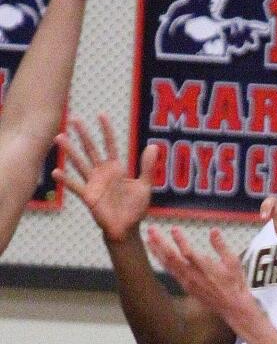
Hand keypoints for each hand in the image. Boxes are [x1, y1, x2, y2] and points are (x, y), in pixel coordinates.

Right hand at [52, 114, 156, 241]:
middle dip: (83, 135)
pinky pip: (75, 186)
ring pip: (80, 163)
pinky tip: (56, 172)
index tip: (101, 115)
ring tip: (60, 138)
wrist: (127, 228)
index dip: (106, 130)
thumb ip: (147, 167)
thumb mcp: (144, 186)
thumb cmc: (135, 208)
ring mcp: (93, 183)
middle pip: (91, 149)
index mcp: (116, 168)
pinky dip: (66, 179)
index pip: (110, 144)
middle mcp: (102, 172)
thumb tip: (153, 146)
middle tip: (73, 119)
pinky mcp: (88, 196)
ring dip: (70, 151)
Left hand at [147, 225, 256, 323]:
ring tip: (149, 238)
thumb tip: (213, 230)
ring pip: (168, 265)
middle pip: (171, 258)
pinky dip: (162, 261)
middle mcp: (193, 275)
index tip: (173, 228)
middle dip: (160, 242)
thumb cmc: (235, 283)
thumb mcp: (233, 262)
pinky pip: (170, 271)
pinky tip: (157, 254)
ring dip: (157, 251)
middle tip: (151, 229)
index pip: (188, 252)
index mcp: (205, 268)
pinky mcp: (186, 286)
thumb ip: (221, 246)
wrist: (232, 307)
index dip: (179, 240)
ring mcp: (187, 282)